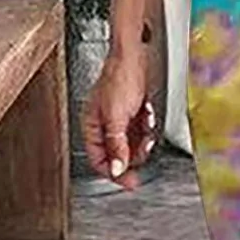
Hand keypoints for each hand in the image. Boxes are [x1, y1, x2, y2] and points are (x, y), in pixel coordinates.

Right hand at [82, 44, 158, 191]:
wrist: (134, 56)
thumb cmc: (119, 78)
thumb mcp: (116, 116)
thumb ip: (116, 144)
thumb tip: (116, 168)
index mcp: (91, 126)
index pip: (99, 159)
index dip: (114, 172)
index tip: (130, 182)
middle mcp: (104, 125)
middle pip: (118, 153)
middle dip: (134, 152)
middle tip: (144, 148)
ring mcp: (119, 119)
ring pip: (133, 144)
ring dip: (143, 138)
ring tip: (146, 126)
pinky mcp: (133, 113)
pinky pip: (142, 131)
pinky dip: (147, 127)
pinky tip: (148, 116)